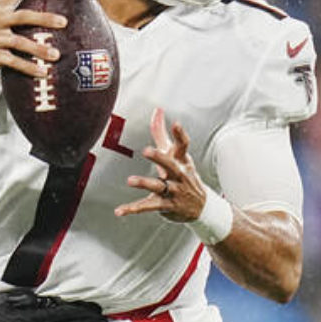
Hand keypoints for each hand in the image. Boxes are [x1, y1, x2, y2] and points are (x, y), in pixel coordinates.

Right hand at [0, 0, 66, 80]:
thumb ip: (11, 12)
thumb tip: (43, 11)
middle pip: (23, 16)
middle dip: (44, 18)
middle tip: (64, 22)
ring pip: (20, 42)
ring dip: (39, 49)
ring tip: (56, 55)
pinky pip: (14, 62)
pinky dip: (29, 67)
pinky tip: (42, 72)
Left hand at [115, 107, 206, 221]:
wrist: (201, 207)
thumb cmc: (183, 175)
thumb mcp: (175, 154)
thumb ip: (162, 133)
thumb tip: (157, 110)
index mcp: (181, 161)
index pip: (183, 146)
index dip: (180, 135)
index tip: (176, 124)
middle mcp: (178, 175)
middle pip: (170, 165)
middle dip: (159, 158)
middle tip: (147, 150)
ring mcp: (172, 191)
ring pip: (158, 186)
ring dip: (144, 183)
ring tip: (130, 180)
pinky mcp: (165, 205)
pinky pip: (147, 207)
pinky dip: (133, 209)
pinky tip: (119, 211)